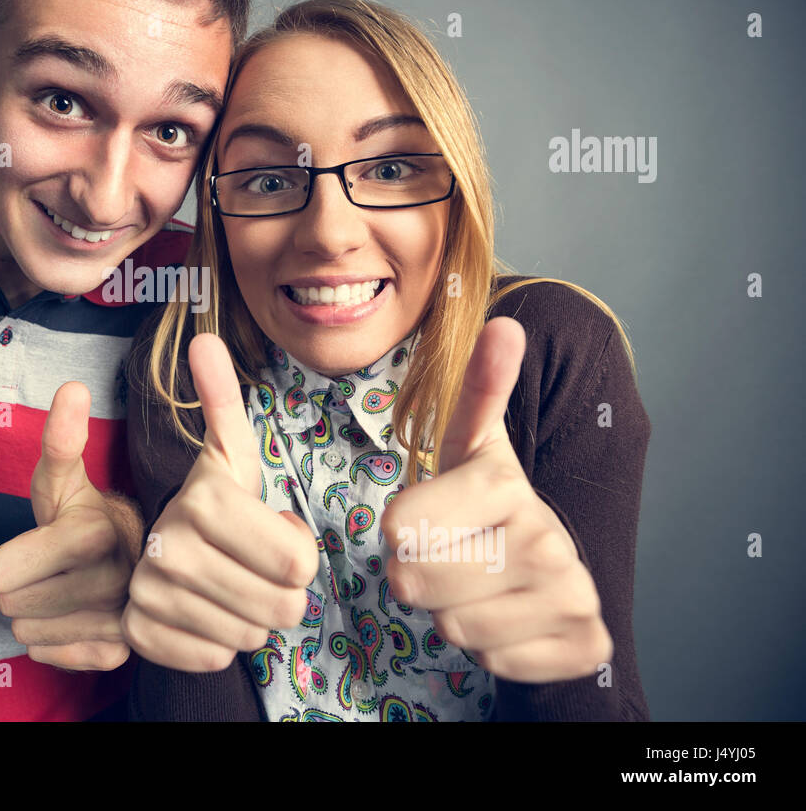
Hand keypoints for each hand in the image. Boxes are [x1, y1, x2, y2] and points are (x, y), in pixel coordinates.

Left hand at [0, 382, 134, 670]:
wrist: (133, 554)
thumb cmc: (81, 512)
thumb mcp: (62, 476)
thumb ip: (60, 438)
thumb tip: (72, 386)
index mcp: (96, 532)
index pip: (6, 574)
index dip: (6, 564)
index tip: (19, 555)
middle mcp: (118, 577)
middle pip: (15, 606)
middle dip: (19, 588)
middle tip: (45, 568)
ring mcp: (123, 617)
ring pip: (32, 634)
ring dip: (35, 616)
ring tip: (59, 590)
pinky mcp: (124, 650)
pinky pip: (56, 658)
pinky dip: (53, 643)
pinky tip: (71, 617)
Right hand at [120, 333, 318, 671]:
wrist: (144, 549)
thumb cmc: (211, 504)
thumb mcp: (227, 454)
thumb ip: (222, 399)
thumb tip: (203, 338)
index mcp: (203, 499)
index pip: (299, 563)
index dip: (298, 555)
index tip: (271, 534)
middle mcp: (167, 547)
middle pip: (281, 607)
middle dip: (280, 593)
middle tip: (254, 567)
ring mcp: (149, 593)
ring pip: (249, 636)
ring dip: (249, 617)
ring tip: (228, 586)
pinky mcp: (140, 634)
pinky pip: (213, 658)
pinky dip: (216, 643)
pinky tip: (202, 613)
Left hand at [380, 317, 611, 682]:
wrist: (551, 562)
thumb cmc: (486, 501)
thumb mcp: (470, 444)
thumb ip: (476, 389)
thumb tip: (504, 324)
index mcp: (506, 487)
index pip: (400, 529)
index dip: (401, 529)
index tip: (428, 517)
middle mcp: (550, 541)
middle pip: (419, 583)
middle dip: (421, 576)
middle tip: (452, 553)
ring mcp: (574, 596)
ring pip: (455, 628)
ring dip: (453, 612)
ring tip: (480, 582)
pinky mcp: (586, 646)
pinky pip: (495, 663)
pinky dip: (493, 648)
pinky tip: (510, 614)